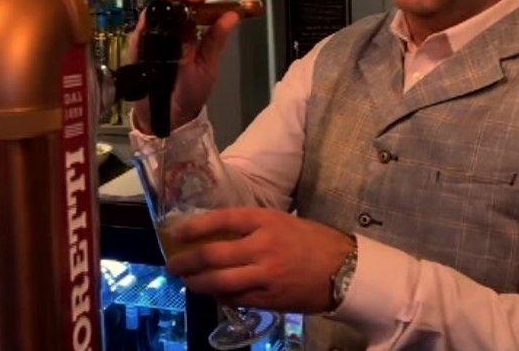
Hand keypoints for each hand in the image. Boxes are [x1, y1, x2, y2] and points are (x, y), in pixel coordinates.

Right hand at [128, 0, 240, 133]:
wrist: (171, 118)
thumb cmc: (189, 92)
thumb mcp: (207, 65)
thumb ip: (216, 40)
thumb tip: (232, 16)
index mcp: (187, 32)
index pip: (188, 5)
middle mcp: (167, 33)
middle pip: (168, 4)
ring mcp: (150, 41)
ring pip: (151, 15)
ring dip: (162, 5)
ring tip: (174, 1)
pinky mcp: (136, 53)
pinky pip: (138, 35)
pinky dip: (145, 25)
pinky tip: (153, 20)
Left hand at [165, 207, 354, 312]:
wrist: (345, 269)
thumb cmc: (312, 240)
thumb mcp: (282, 221)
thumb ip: (251, 226)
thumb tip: (217, 233)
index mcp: (265, 221)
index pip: (221, 220)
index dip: (194, 227)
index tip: (177, 232)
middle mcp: (262, 246)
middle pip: (212, 255)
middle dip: (186, 261)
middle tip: (173, 265)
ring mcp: (266, 275)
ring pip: (220, 282)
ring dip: (197, 283)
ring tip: (187, 282)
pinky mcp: (270, 299)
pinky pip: (236, 299)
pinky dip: (220, 296)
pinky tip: (213, 294)